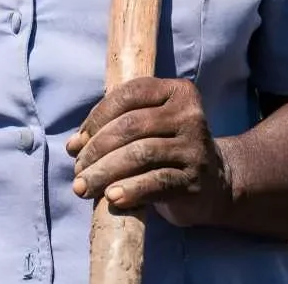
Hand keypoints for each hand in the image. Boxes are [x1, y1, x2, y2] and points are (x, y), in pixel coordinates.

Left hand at [66, 78, 229, 227]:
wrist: (214, 183)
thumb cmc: (167, 148)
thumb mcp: (147, 128)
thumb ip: (114, 127)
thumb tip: (72, 145)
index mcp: (176, 91)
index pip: (129, 94)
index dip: (97, 117)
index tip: (76, 142)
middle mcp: (189, 115)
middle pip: (131, 126)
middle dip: (96, 149)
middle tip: (77, 170)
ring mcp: (195, 147)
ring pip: (140, 154)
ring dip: (105, 172)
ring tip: (84, 187)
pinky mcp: (195, 180)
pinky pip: (157, 183)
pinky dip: (130, 190)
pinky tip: (112, 197)